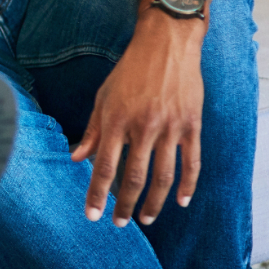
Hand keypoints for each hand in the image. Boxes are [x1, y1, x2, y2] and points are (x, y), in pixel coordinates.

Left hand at [71, 13, 204, 226]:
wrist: (166, 45)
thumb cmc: (129, 71)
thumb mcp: (103, 96)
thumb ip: (92, 130)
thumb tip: (76, 157)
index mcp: (117, 120)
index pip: (104, 166)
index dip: (97, 194)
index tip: (92, 215)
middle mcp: (143, 127)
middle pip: (134, 177)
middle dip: (124, 204)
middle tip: (119, 223)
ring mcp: (171, 128)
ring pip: (164, 176)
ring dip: (155, 203)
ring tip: (146, 218)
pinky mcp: (192, 126)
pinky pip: (192, 162)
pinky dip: (187, 185)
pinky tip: (180, 201)